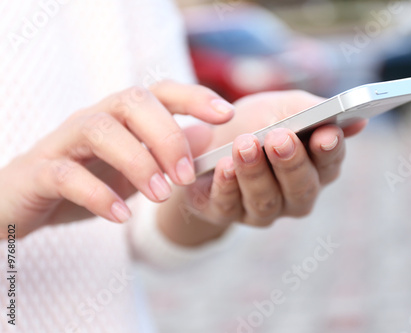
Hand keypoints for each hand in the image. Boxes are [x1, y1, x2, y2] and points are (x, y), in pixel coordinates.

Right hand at [0, 81, 233, 237]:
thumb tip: (208, 141)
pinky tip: (121, 216)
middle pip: (132, 101)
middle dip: (166, 136)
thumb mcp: (134, 167)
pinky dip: (99, 195)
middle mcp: (94, 119)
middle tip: (184, 176)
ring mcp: (64, 142)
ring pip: (100, 129)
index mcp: (120, 117)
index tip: (227, 114)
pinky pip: (67, 174)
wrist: (24, 201)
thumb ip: (165, 154)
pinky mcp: (40, 172)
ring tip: (160, 194)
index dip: (194, 97)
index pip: (160, 92)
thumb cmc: (87, 179)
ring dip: (137, 162)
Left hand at [158, 90, 366, 244]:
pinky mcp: (226, 214)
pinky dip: (227, 186)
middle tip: (280, 138)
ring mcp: (261, 210)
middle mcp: (293, 197)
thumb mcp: (282, 108)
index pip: (330, 165)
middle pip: (301, 188)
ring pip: (265, 199)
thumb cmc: (255, 124)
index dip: (329, 151)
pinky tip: (225, 167)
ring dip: (255, 172)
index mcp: (315, 170)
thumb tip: (359, 123)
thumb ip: (314, 113)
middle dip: (291, 163)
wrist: (208, 143)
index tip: (326, 133)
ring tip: (246, 144)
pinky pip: (228, 205)